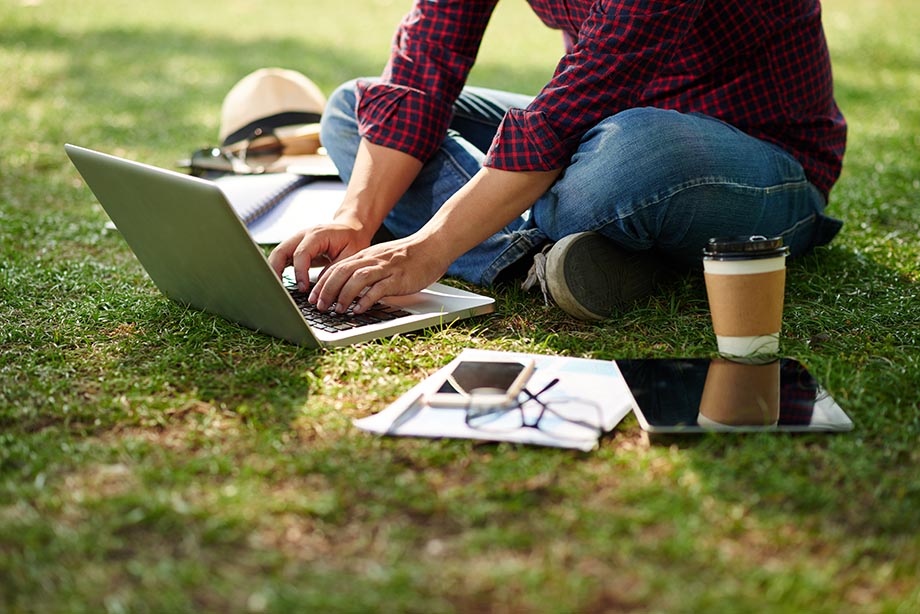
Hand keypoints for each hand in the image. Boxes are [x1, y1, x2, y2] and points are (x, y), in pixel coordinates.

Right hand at [268, 224, 371, 291]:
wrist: (351, 228)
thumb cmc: (352, 240)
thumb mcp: (350, 254)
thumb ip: (335, 269)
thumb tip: (320, 287)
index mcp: (317, 234)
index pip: (301, 253)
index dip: (299, 272)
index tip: (303, 288)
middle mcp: (303, 235)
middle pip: (281, 251)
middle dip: (276, 271)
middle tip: (280, 290)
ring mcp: (297, 241)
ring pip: (277, 254)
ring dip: (274, 272)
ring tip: (277, 290)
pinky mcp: (296, 248)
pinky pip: (282, 258)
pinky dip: (278, 271)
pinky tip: (280, 284)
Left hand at [308, 235, 450, 313]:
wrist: (433, 245)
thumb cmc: (410, 255)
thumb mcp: (382, 258)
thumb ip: (367, 269)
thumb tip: (350, 286)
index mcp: (366, 255)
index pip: (336, 267)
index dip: (322, 283)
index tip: (313, 297)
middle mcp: (372, 260)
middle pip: (341, 273)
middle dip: (327, 290)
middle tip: (319, 306)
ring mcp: (385, 268)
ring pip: (356, 279)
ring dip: (343, 296)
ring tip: (337, 310)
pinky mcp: (398, 278)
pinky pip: (378, 289)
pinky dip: (366, 300)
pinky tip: (359, 310)